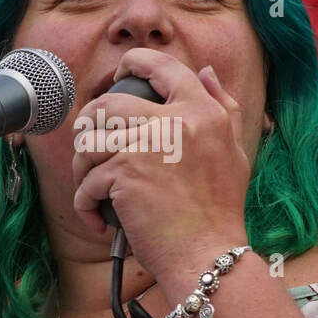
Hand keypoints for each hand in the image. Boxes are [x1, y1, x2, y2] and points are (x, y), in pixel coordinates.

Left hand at [70, 48, 251, 281]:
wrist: (208, 255)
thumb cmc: (220, 212)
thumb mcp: (235, 152)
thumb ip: (224, 107)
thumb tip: (205, 71)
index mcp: (203, 112)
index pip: (163, 66)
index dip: (133, 62)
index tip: (118, 76)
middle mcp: (177, 121)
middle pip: (109, 102)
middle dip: (90, 123)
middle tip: (92, 147)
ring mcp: (148, 145)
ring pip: (89, 139)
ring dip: (82, 166)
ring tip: (93, 187)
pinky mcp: (124, 173)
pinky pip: (87, 180)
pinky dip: (86, 203)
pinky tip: (99, 219)